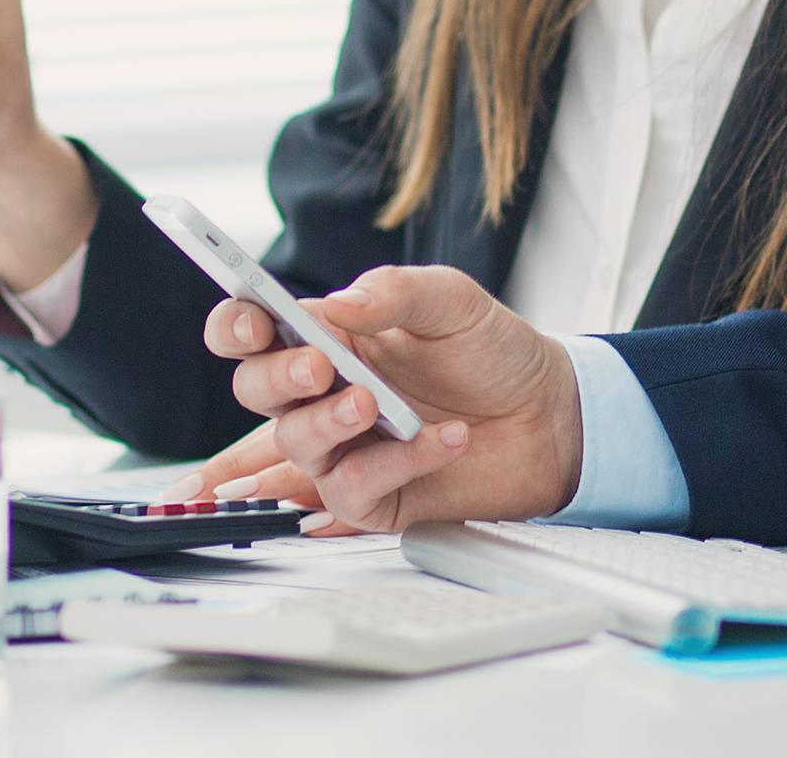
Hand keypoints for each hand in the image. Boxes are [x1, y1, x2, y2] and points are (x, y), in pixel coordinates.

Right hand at [199, 265, 582, 532]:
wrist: (551, 413)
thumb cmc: (491, 353)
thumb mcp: (450, 301)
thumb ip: (392, 292)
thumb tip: (337, 304)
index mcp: (327, 336)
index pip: (252, 331)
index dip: (235, 327)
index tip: (253, 324)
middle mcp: (323, 392)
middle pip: (255, 390)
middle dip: (277, 378)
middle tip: (319, 368)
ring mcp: (344, 447)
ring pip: (296, 443)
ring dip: (327, 422)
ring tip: (373, 404)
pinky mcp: (374, 495)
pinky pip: (355, 487)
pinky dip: (398, 461)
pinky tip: (444, 439)